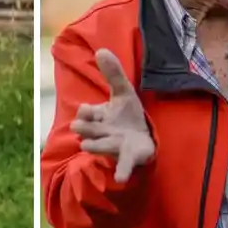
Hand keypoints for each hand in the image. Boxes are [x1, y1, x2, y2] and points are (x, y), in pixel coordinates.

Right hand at [70, 48, 155, 182]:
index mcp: (99, 117)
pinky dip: (121, 171)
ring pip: (97, 147)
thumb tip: (101, 50)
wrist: (143, 137)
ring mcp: (113, 147)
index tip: (89, 112)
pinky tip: (121, 177)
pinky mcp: (128, 158)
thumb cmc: (128, 116)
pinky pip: (122, 166)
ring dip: (97, 145)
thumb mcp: (124, 92)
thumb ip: (114, 73)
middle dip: (84, 128)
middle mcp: (102, 133)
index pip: (85, 113)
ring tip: (96, 144)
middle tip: (85, 127)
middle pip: (86, 131)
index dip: (86, 112)